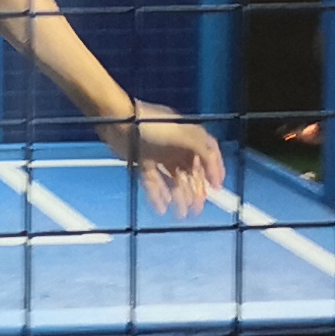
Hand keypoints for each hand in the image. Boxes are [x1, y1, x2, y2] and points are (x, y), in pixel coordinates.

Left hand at [101, 108, 226, 215]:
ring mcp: (159, 154)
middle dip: (194, 192)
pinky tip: (162, 208)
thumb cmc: (151, 124)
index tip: (216, 188)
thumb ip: (204, 150)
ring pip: (172, 180)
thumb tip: (215, 170)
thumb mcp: (183, 134)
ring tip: (180, 214)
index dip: (213, 171)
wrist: (118, 122)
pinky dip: (157, 195)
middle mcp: (175, 147)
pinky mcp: (142, 161)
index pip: (206, 156)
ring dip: (178, 197)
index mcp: (188, 137)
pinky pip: (153, 181)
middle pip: (189, 173)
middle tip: (197, 209)